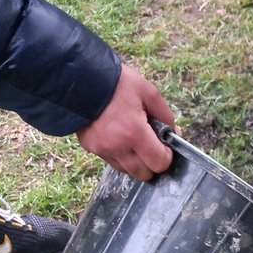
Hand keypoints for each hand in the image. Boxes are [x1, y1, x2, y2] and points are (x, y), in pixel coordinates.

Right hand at [77, 64, 175, 181]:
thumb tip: (173, 135)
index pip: (159, 164)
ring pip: (127, 170)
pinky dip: (119, 155)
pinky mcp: (90, 148)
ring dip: (135, 161)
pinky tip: (118, 137)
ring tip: (133, 140)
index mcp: (134, 133)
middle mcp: (117, 147)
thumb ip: (166, 116)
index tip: (165, 145)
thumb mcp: (148, 92)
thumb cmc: (117, 83)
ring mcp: (101, 149)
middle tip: (151, 145)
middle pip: (144, 174)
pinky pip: (111, 161)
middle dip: (151, 163)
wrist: (79, 78)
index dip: (166, 156)